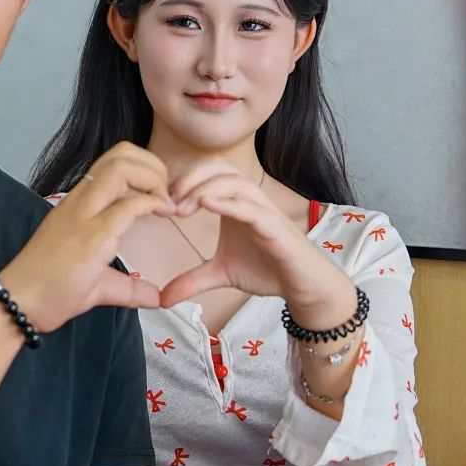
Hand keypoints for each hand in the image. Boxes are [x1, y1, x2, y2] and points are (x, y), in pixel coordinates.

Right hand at [1, 144, 172, 331]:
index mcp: (78, 203)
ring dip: (153, 178)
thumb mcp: (97, 284)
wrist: (19, 303)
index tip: (159, 195)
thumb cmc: (48, 290)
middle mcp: (79, 201)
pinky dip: (154, 203)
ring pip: (122, 168)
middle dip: (153, 164)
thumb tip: (154, 297)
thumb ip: (127, 286)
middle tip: (167, 194)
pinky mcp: (92, 235)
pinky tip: (164, 215)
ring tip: (165, 203)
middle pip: (120, 154)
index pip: (112, 162)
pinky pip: (128, 205)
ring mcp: (84, 215)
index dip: (143, 167)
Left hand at [160, 158, 355, 326]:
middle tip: (168, 200)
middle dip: (190, 177)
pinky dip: (229, 203)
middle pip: (219, 166)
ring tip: (183, 207)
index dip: (184, 178)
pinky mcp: (276, 229)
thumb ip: (192, 281)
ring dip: (205, 188)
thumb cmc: (268, 270)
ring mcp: (264, 212)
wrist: (304, 287)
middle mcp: (250, 201)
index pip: (209, 171)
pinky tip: (207, 205)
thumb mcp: (221, 274)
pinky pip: (252, 209)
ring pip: (235, 182)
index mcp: (235, 203)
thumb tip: (162, 299)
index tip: (163, 201)